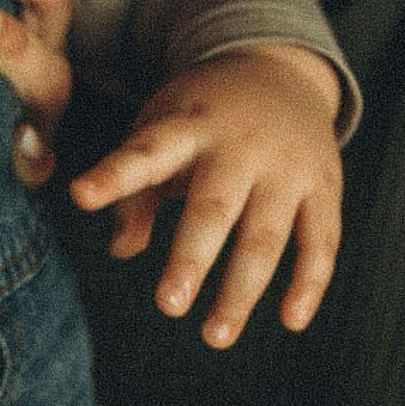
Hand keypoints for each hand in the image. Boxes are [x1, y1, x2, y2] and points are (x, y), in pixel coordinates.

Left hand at [66, 43, 342, 347]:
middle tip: (169, 305)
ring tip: (216, 336)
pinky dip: (309, 282)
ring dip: (242, 290)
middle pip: (215, 206)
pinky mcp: (324, 187)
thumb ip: (135, 190)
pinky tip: (290, 321)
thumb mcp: (160, 131)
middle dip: (192, 258)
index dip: (113, 175)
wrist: (279, 69)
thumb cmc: (202, 117)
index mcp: (186, 127)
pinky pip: (321, 240)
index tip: (80, 195)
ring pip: (268, 235)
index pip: (145, 152)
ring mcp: (287, 167)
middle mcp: (239, 146)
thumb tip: (119, 250)